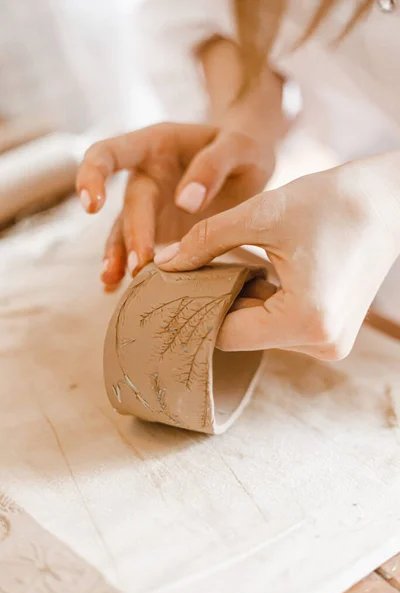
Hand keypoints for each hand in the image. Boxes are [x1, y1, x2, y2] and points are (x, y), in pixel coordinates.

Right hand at [76, 122, 273, 290]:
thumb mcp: (239, 146)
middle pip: (130, 205)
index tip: (93, 207)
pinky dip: (127, 268)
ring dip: (119, 256)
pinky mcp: (159, 231)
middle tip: (140, 265)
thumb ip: (213, 166)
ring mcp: (150, 206)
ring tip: (113, 281)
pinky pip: (138, 249)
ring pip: (125, 232)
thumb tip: (184, 202)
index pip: (109, 153)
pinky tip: (116, 289)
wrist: (249, 162)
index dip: (92, 175)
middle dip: (132, 235)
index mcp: (155, 145)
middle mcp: (145, 176)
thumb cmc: (241, 147)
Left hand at [154, 153, 399, 359]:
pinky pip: (281, 322)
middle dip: (216, 301)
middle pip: (243, 333)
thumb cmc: (333, 201)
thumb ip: (206, 242)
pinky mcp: (332, 329)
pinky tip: (260, 269)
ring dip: (240, 299)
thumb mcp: (261, 216)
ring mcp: (330, 340)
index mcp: (306, 321)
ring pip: (261, 329)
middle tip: (191, 270)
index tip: (172, 286)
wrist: (390, 198)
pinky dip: (263, 300)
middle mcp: (321, 343)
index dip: (195, 308)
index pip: (226, 333)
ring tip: (229, 264)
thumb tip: (164, 265)